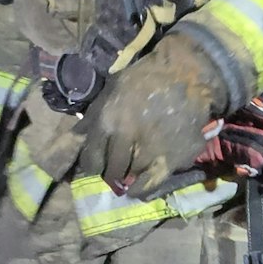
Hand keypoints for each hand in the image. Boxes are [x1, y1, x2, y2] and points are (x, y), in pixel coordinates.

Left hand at [77, 40, 225, 198]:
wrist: (187, 75)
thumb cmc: (145, 79)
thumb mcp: (111, 90)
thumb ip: (92, 116)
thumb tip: (75, 139)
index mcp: (108, 120)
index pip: (91, 158)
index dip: (92, 166)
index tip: (96, 167)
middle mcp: (126, 137)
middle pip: (111, 171)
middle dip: (110, 173)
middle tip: (114, 171)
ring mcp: (151, 150)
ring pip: (132, 177)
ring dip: (130, 176)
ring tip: (131, 171)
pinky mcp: (173, 158)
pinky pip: (153, 183)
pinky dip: (143, 188)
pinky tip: (139, 187)